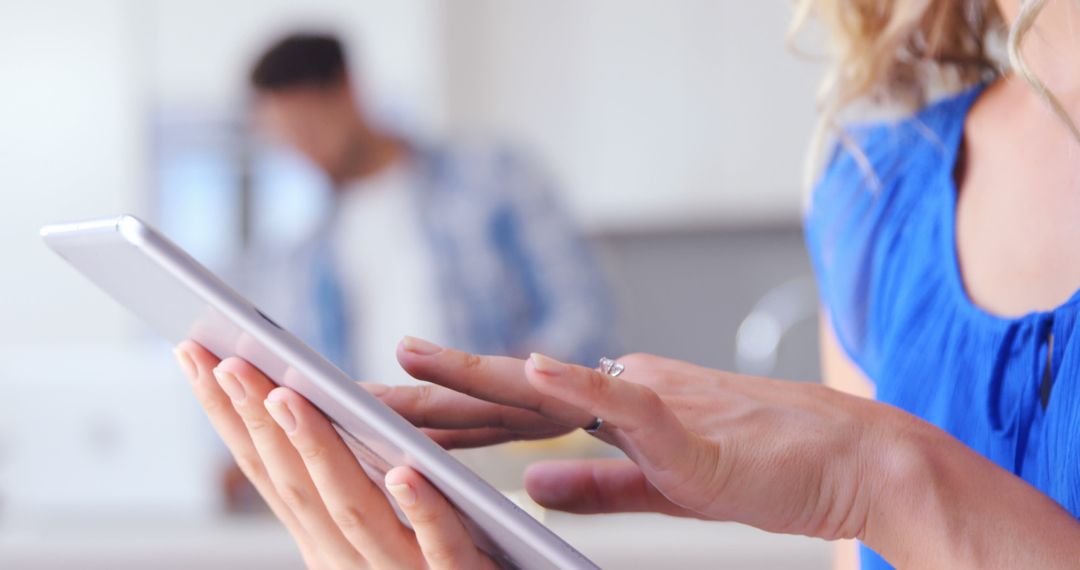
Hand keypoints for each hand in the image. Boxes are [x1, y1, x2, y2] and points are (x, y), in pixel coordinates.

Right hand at [173, 341, 499, 569]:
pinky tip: (404, 473)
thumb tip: (302, 402)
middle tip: (226, 359)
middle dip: (255, 421)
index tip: (195, 354)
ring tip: (287, 396)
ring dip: (318, 452)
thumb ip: (348, 479)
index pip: (270, 469)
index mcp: (327, 538)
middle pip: (297, 484)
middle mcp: (351, 559)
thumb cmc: (440, 564)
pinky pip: (442, 546)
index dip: (230, 417)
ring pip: (355, 511)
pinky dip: (421, 510)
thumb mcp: (380, 525)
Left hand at [380, 337, 915, 539]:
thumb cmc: (764, 466)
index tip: (384, 419)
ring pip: (548, 387)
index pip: (511, 415)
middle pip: (509, 395)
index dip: (444, 417)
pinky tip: (530, 366)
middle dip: (430, 396)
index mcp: (610, 411)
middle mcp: (619, 392)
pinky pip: (625, 404)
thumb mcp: (658, 484)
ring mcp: (652, 403)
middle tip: (354, 392)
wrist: (850, 460)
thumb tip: (530, 483)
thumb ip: (596, 483)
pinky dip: (578, 385)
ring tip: (408, 361)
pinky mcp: (689, 428)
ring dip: (477, 375)